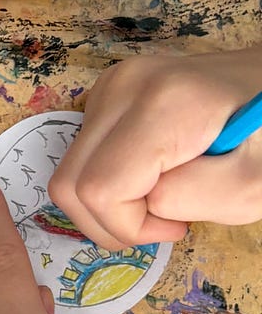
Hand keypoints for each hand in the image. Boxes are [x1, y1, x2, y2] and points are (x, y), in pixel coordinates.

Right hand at [49, 48, 261, 247]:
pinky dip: (110, 183)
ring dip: (111, 204)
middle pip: (70, 185)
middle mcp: (123, 87)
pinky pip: (82, 160)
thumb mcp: (253, 184)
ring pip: (70, 176)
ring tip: (164, 191)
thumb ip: (194, 199)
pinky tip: (152, 173)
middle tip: (166, 217)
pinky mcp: (104, 95)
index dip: (131, 226)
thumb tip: (146, 202)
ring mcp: (109, 87)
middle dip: (112, 221)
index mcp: (162, 103)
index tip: (178, 224)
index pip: (99, 189)